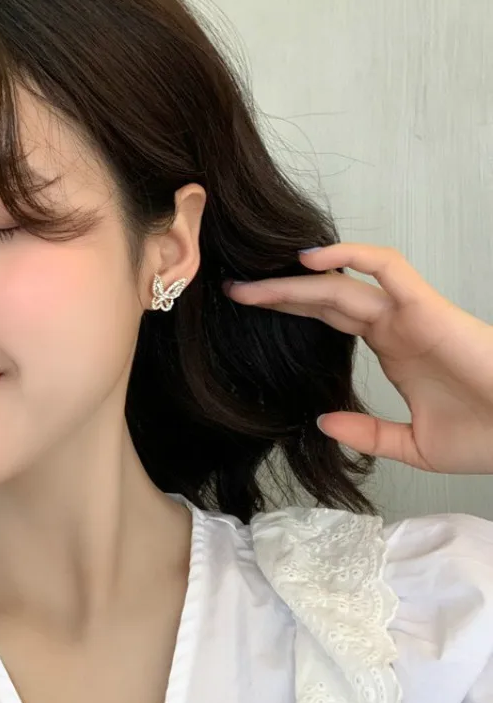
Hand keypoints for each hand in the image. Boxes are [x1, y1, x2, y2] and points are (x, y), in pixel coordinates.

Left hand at [224, 243, 492, 473]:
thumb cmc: (487, 437)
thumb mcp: (411, 445)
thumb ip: (367, 433)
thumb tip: (322, 422)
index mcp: (390, 347)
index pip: (327, 316)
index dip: (288, 308)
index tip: (248, 308)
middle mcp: (393, 323)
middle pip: (324, 295)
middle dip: (278, 291)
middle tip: (234, 289)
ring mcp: (408, 311)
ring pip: (342, 282)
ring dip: (296, 278)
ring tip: (251, 282)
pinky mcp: (426, 307)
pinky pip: (386, 268)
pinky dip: (349, 257)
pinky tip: (307, 260)